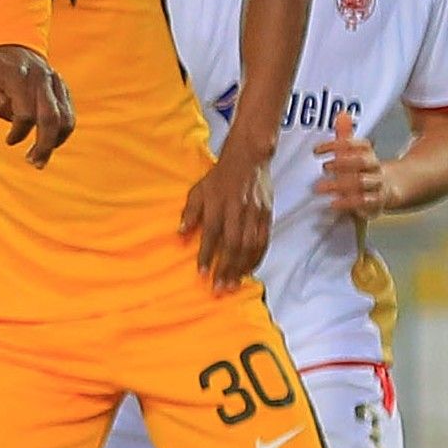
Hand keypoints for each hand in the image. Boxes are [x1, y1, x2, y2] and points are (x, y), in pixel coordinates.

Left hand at [0, 45, 74, 167]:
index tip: (9, 141)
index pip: (25, 112)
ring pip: (65, 118)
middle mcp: (41, 78)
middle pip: (51, 118)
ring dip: (57, 142)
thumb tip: (13, 118)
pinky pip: (69, 114)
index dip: (18, 132)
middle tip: (36, 164)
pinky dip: (62, 132)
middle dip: (45, 145)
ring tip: (41, 158)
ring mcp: (55, 82)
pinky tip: (51, 143)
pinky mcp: (62, 87)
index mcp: (18, 76)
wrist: (10, 44)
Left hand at [180, 152, 273, 292]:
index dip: (206, 254)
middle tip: (219, 288)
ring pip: (250, 246)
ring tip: (233, 285)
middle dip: (226, 268)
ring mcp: (255, 213)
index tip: (201, 273)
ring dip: (241, 268)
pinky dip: (257, 258)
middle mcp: (237, 210)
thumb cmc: (219, 177)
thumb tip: (180, 234)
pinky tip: (249, 270)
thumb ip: (190, 212)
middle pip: (233, 244)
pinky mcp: (267, 215)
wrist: (248, 159)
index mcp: (218, 203)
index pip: (211, 233)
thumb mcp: (198, 189)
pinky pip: (264, 241)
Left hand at [314, 110, 387, 217]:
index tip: (316, 150)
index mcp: (368, 153)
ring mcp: (377, 186)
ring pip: (363, 183)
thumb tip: (342, 113)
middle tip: (323, 167)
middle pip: (362, 162)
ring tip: (320, 187)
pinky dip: (349, 203)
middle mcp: (375, 168)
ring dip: (340, 185)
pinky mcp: (376, 203)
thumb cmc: (361, 169)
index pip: (359, 144)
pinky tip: (333, 203)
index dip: (339, 145)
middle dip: (342, 163)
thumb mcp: (352, 153)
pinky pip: (365, 203)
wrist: (386, 190)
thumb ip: (345, 136)